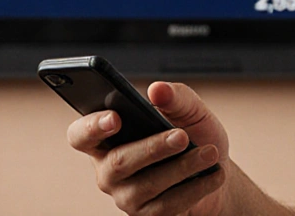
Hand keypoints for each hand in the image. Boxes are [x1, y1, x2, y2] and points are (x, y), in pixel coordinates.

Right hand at [68, 81, 229, 215]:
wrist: (214, 169)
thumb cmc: (193, 135)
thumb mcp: (189, 110)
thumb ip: (175, 96)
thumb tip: (157, 90)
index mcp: (107, 137)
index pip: (80, 135)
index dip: (92, 127)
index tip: (116, 118)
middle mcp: (109, 170)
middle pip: (118, 163)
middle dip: (152, 148)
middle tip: (182, 136)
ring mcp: (126, 196)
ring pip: (146, 186)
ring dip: (182, 168)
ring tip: (209, 153)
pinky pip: (167, 206)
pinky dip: (195, 188)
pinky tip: (213, 174)